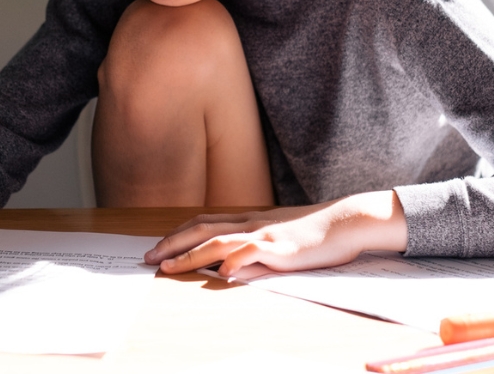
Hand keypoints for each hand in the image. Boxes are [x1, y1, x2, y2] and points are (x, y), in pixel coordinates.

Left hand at [144, 190, 407, 279]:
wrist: (346, 221)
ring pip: (219, 241)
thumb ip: (253, 252)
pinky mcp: (281, 247)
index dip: (178, 234)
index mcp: (249, 221)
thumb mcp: (277, 241)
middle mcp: (251, 223)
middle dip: (172, 244)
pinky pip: (253, 252)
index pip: (204, 223)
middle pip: (202, 230)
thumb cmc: (314, 233)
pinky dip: (235, 260)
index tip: (158, 247)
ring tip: (169, 267)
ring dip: (190, 255)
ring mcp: (264, 234)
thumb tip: (228, 269)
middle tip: (148, 258)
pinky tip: (220, 272)